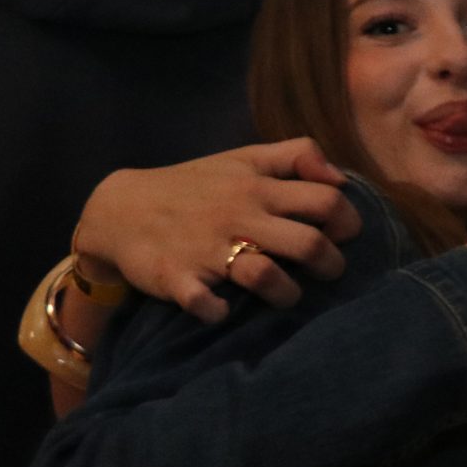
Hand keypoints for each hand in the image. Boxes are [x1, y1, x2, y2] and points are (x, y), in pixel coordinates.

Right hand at [77, 139, 361, 322]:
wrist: (118, 209)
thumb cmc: (195, 186)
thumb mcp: (243, 158)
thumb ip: (296, 155)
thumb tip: (342, 178)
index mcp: (258, 188)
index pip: (326, 201)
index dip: (347, 222)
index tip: (342, 235)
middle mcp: (238, 217)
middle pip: (309, 244)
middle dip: (332, 265)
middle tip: (327, 271)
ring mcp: (207, 249)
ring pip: (267, 276)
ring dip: (288, 293)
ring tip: (288, 294)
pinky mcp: (177, 278)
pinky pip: (206, 304)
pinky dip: (219, 311)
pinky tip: (224, 309)